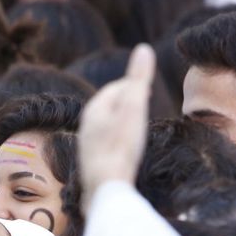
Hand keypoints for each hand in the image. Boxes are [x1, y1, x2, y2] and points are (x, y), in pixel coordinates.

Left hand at [77, 44, 154, 213]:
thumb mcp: (134, 108)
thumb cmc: (121, 146)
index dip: (135, 85)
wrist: (106, 188)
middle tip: (145, 101)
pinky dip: (118, 139)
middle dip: (128, 102)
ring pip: (108, 125)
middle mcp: (86, 125)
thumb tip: (143, 48)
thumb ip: (138, 79)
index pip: (118, 87)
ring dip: (123, 121)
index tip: (149, 88)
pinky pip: (107, 142)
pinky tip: (126, 148)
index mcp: (95, 108)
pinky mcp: (92, 162)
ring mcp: (87, 144)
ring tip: (137, 124)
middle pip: (111, 106)